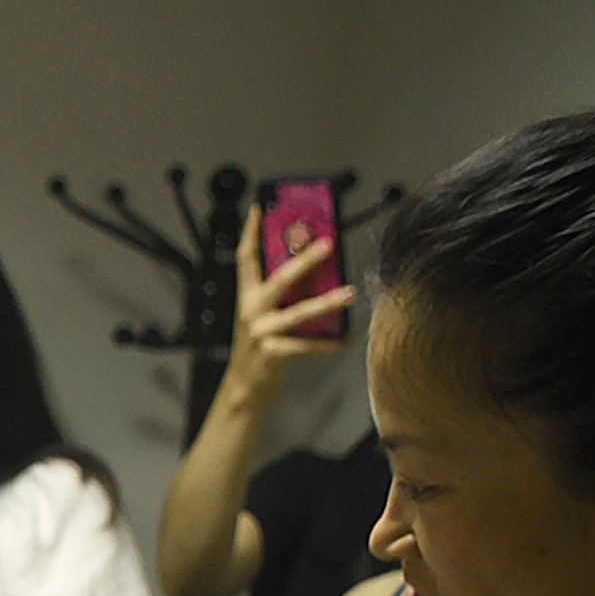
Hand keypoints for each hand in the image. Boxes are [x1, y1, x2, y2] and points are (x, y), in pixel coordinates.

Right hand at [223, 211, 354, 408]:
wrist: (244, 388)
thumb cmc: (260, 349)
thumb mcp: (264, 316)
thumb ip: (283, 297)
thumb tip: (319, 275)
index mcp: (247, 297)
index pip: (246, 258)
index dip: (251, 231)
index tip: (260, 207)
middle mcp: (251, 311)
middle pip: (279, 279)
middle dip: (304, 260)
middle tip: (328, 244)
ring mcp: (260, 332)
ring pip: (298, 312)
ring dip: (327, 302)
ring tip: (350, 292)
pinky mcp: (271, 353)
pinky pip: (306, 345)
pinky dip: (330, 342)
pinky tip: (347, 337)